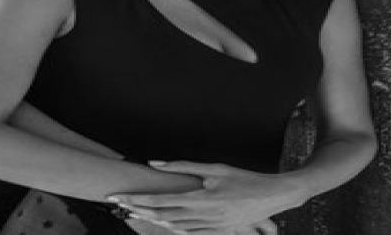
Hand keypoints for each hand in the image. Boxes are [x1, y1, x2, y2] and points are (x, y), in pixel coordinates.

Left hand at [107, 161, 302, 231]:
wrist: (273, 197)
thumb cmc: (245, 180)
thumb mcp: (215, 168)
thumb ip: (183, 166)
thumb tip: (155, 162)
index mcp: (200, 199)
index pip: (160, 200)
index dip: (137, 200)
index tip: (119, 196)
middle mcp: (201, 216)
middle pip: (161, 215)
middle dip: (137, 210)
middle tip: (117, 204)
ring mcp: (208, 227)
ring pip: (172, 226)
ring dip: (151, 220)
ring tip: (133, 213)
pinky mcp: (216, 231)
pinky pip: (187, 231)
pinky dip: (171, 227)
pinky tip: (162, 222)